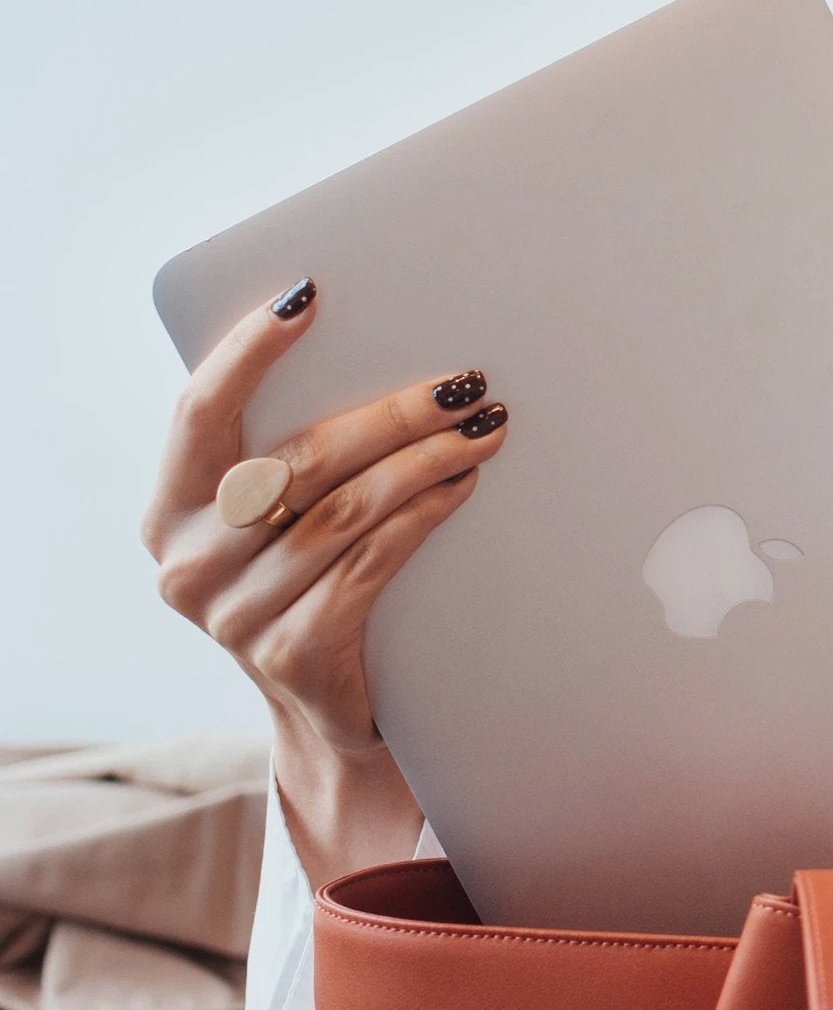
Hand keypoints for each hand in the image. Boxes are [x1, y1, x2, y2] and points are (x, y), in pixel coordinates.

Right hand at [140, 281, 508, 874]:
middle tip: (464, 382)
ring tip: (483, 429)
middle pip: (297, 461)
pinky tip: (461, 488)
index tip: (309, 297)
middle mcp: (188, 563)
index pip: (200, 411)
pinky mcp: (290, 654)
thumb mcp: (273, 522)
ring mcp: (234, 616)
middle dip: (390, 413)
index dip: (248, 351)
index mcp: (171, 510)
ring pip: (343, 512)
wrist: (325, 712)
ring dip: (423, 463)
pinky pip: (369, 565)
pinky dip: (423, 518)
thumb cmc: (308, 584)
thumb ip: (286, 454)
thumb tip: (369, 346)